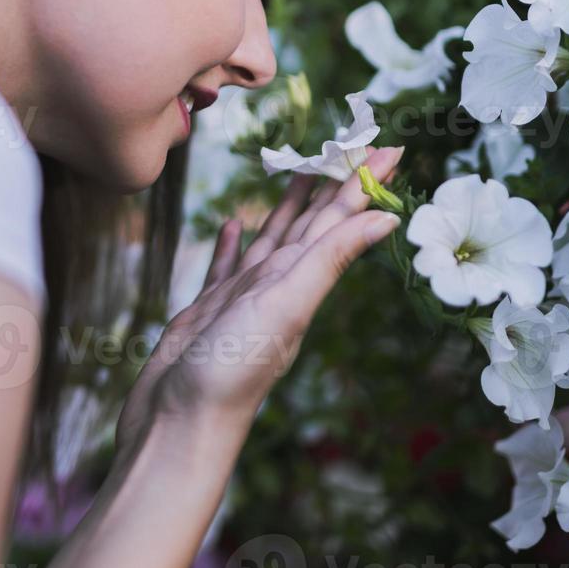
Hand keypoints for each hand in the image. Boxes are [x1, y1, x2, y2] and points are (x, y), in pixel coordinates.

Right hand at [114, 146, 404, 451]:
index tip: (390, 146)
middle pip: (310, 223)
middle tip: (354, 143)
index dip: (363, 182)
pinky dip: (232, 244)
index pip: (338, 220)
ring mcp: (241, 300)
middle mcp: (276, 287)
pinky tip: (235, 224)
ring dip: (287, 207)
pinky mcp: (207, 312)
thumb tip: (388, 216)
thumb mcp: (286, 306)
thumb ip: (330, 260)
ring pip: (271, 241)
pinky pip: (225, 268)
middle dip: (333, 184)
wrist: (177, 424)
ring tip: (300, 173)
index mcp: (299, 281)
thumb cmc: (230, 371)